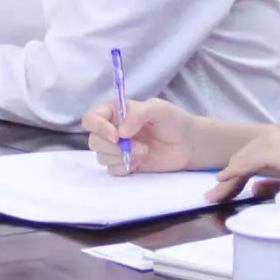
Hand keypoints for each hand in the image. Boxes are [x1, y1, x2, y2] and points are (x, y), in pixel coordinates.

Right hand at [81, 97, 196, 173]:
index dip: (99, 127)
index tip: (117, 136)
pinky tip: (140, 163)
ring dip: (121, 157)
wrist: (188, 144)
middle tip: (139, 147)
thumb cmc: (173, 121)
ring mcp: (117, 148)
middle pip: (94, 140)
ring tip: (144, 153)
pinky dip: (124, 168)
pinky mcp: (124, 164)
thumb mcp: (158, 109)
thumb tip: (120, 131)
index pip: (91, 118)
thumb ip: (137, 114)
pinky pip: (112, 170)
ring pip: (101, 156)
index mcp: (115, 112)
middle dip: (114, 147)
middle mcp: (112, 129)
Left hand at [204, 124, 279, 203]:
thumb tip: (253, 188)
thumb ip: (270, 183)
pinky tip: (223, 182)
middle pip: (240, 159)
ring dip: (227, 180)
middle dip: (226, 180)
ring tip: (215, 196)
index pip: (247, 158)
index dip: (233, 175)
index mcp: (274, 139)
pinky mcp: (271, 151)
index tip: (220, 190)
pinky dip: (233, 173)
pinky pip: (246, 164)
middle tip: (212, 197)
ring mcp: (270, 141)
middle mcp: (269, 136)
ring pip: (240, 161)